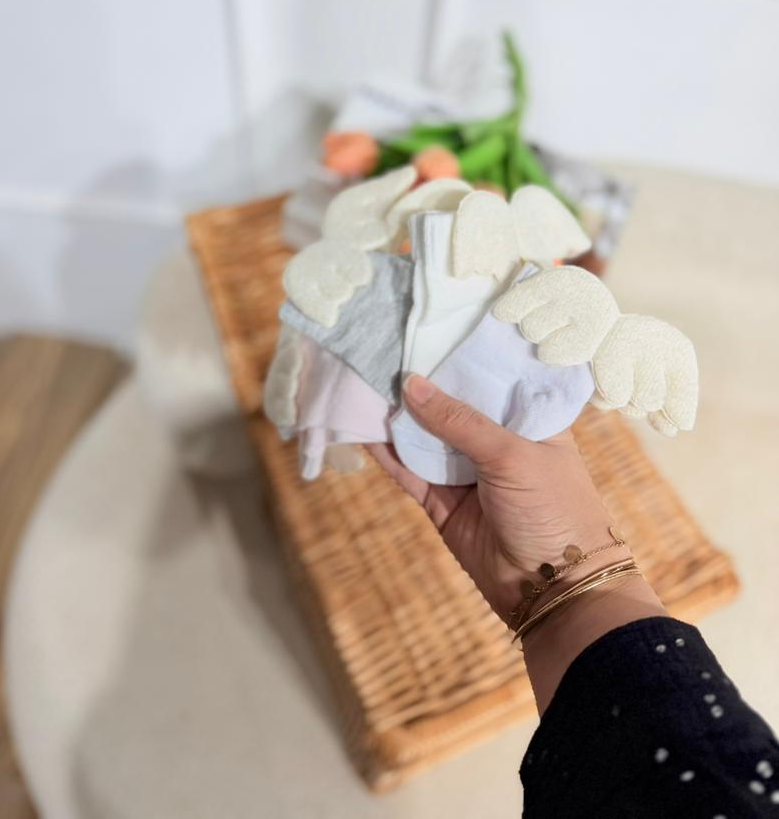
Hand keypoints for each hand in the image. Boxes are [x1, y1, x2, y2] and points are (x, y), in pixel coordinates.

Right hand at [369, 374, 665, 711]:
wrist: (553, 591)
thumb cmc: (553, 510)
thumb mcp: (513, 455)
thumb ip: (460, 421)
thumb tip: (410, 383)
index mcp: (530, 420)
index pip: (493, 377)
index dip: (462, 354)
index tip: (429, 325)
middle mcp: (497, 441)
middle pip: (452, 404)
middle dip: (422, 381)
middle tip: (385, 346)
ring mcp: (467, 472)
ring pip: (424, 436)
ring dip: (397, 415)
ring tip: (364, 379)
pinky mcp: (442, 502)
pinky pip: (409, 471)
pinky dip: (386, 453)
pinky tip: (363, 427)